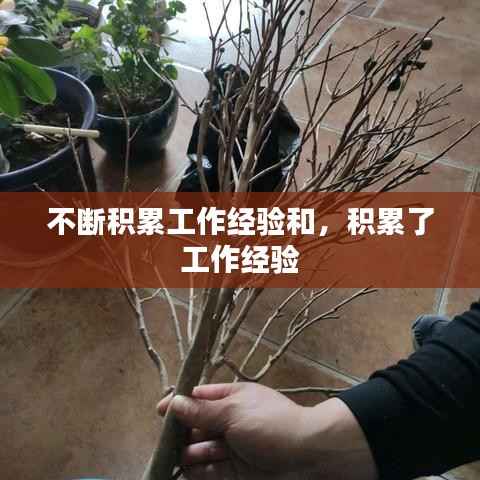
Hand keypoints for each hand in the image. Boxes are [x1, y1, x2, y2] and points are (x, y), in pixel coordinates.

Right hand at [157, 382, 376, 479]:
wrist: (307, 456)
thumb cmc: (270, 424)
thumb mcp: (234, 411)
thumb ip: (202, 410)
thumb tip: (174, 402)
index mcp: (229, 398)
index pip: (196, 398)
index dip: (178, 403)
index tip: (161, 411)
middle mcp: (225, 422)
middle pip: (192, 426)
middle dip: (182, 433)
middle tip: (174, 441)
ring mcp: (228, 447)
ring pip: (196, 450)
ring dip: (191, 453)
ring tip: (198, 455)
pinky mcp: (231, 472)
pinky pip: (205, 472)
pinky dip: (198, 472)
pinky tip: (197, 470)